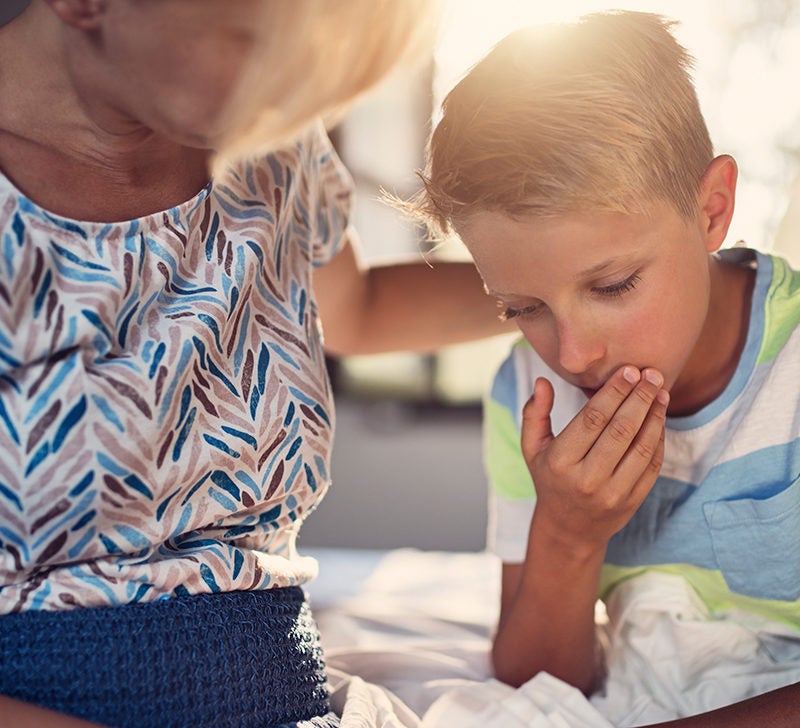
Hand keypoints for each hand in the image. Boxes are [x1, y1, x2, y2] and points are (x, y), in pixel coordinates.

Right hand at [521, 366, 668, 553]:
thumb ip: (534, 413)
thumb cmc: (549, 479)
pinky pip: (651, 465)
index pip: (592, 419)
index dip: (614, 392)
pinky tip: (659, 417)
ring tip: (661, 391)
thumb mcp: (532, 448)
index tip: (629, 370)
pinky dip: (659, 438)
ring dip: (655, 415)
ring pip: (641, 447)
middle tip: (652, 373)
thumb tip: (543, 381)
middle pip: (620, 430)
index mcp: (560, 461)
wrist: (568, 529)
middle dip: (639, 397)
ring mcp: (612, 493)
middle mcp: (586, 479)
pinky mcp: (632, 501)